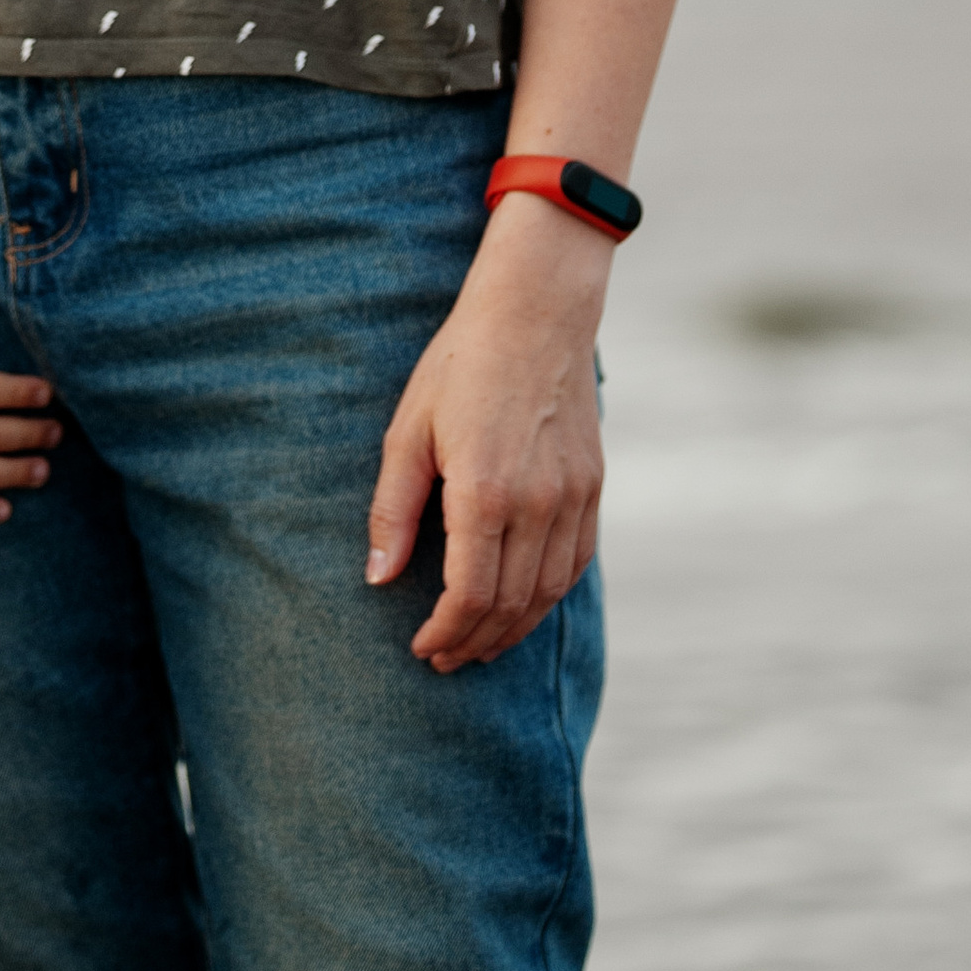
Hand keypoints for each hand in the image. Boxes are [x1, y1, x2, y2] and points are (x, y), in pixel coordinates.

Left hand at [365, 195, 609, 670]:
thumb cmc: (460, 366)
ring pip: (546, 593)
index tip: (420, 647)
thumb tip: (378, 579)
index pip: (469, 597)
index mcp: (484, 492)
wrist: (535, 313)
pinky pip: (575, 563)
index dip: (443, 633)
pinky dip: (547, 597)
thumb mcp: (408, 432)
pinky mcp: (593, 486)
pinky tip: (522, 605)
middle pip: (509, 606)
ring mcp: (572, 497)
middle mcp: (537, 504)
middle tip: (444, 657)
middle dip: (473, 642)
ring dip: (512, 630)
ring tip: (479, 644)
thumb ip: (392, 512)